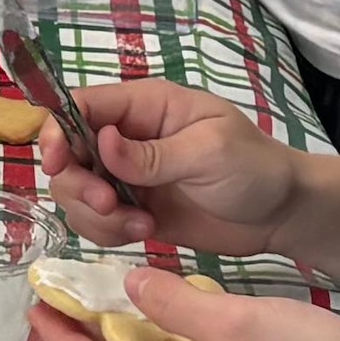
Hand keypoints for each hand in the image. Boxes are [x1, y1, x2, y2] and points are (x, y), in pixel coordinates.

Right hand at [38, 74, 307, 263]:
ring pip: (77, 193)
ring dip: (96, 215)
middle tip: (110, 206)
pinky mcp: (133, 210)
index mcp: (145, 107)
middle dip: (79, 185)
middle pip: (68, 155)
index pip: (80, 107)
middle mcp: (127, 139)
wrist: (282, 215)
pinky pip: (97, 221)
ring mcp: (127, 177)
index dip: (57, 133)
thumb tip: (101, 144)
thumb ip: (152, 154)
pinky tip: (146, 233)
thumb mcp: (209, 152)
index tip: (57, 166)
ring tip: (141, 225)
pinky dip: (109, 232)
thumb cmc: (255, 169)